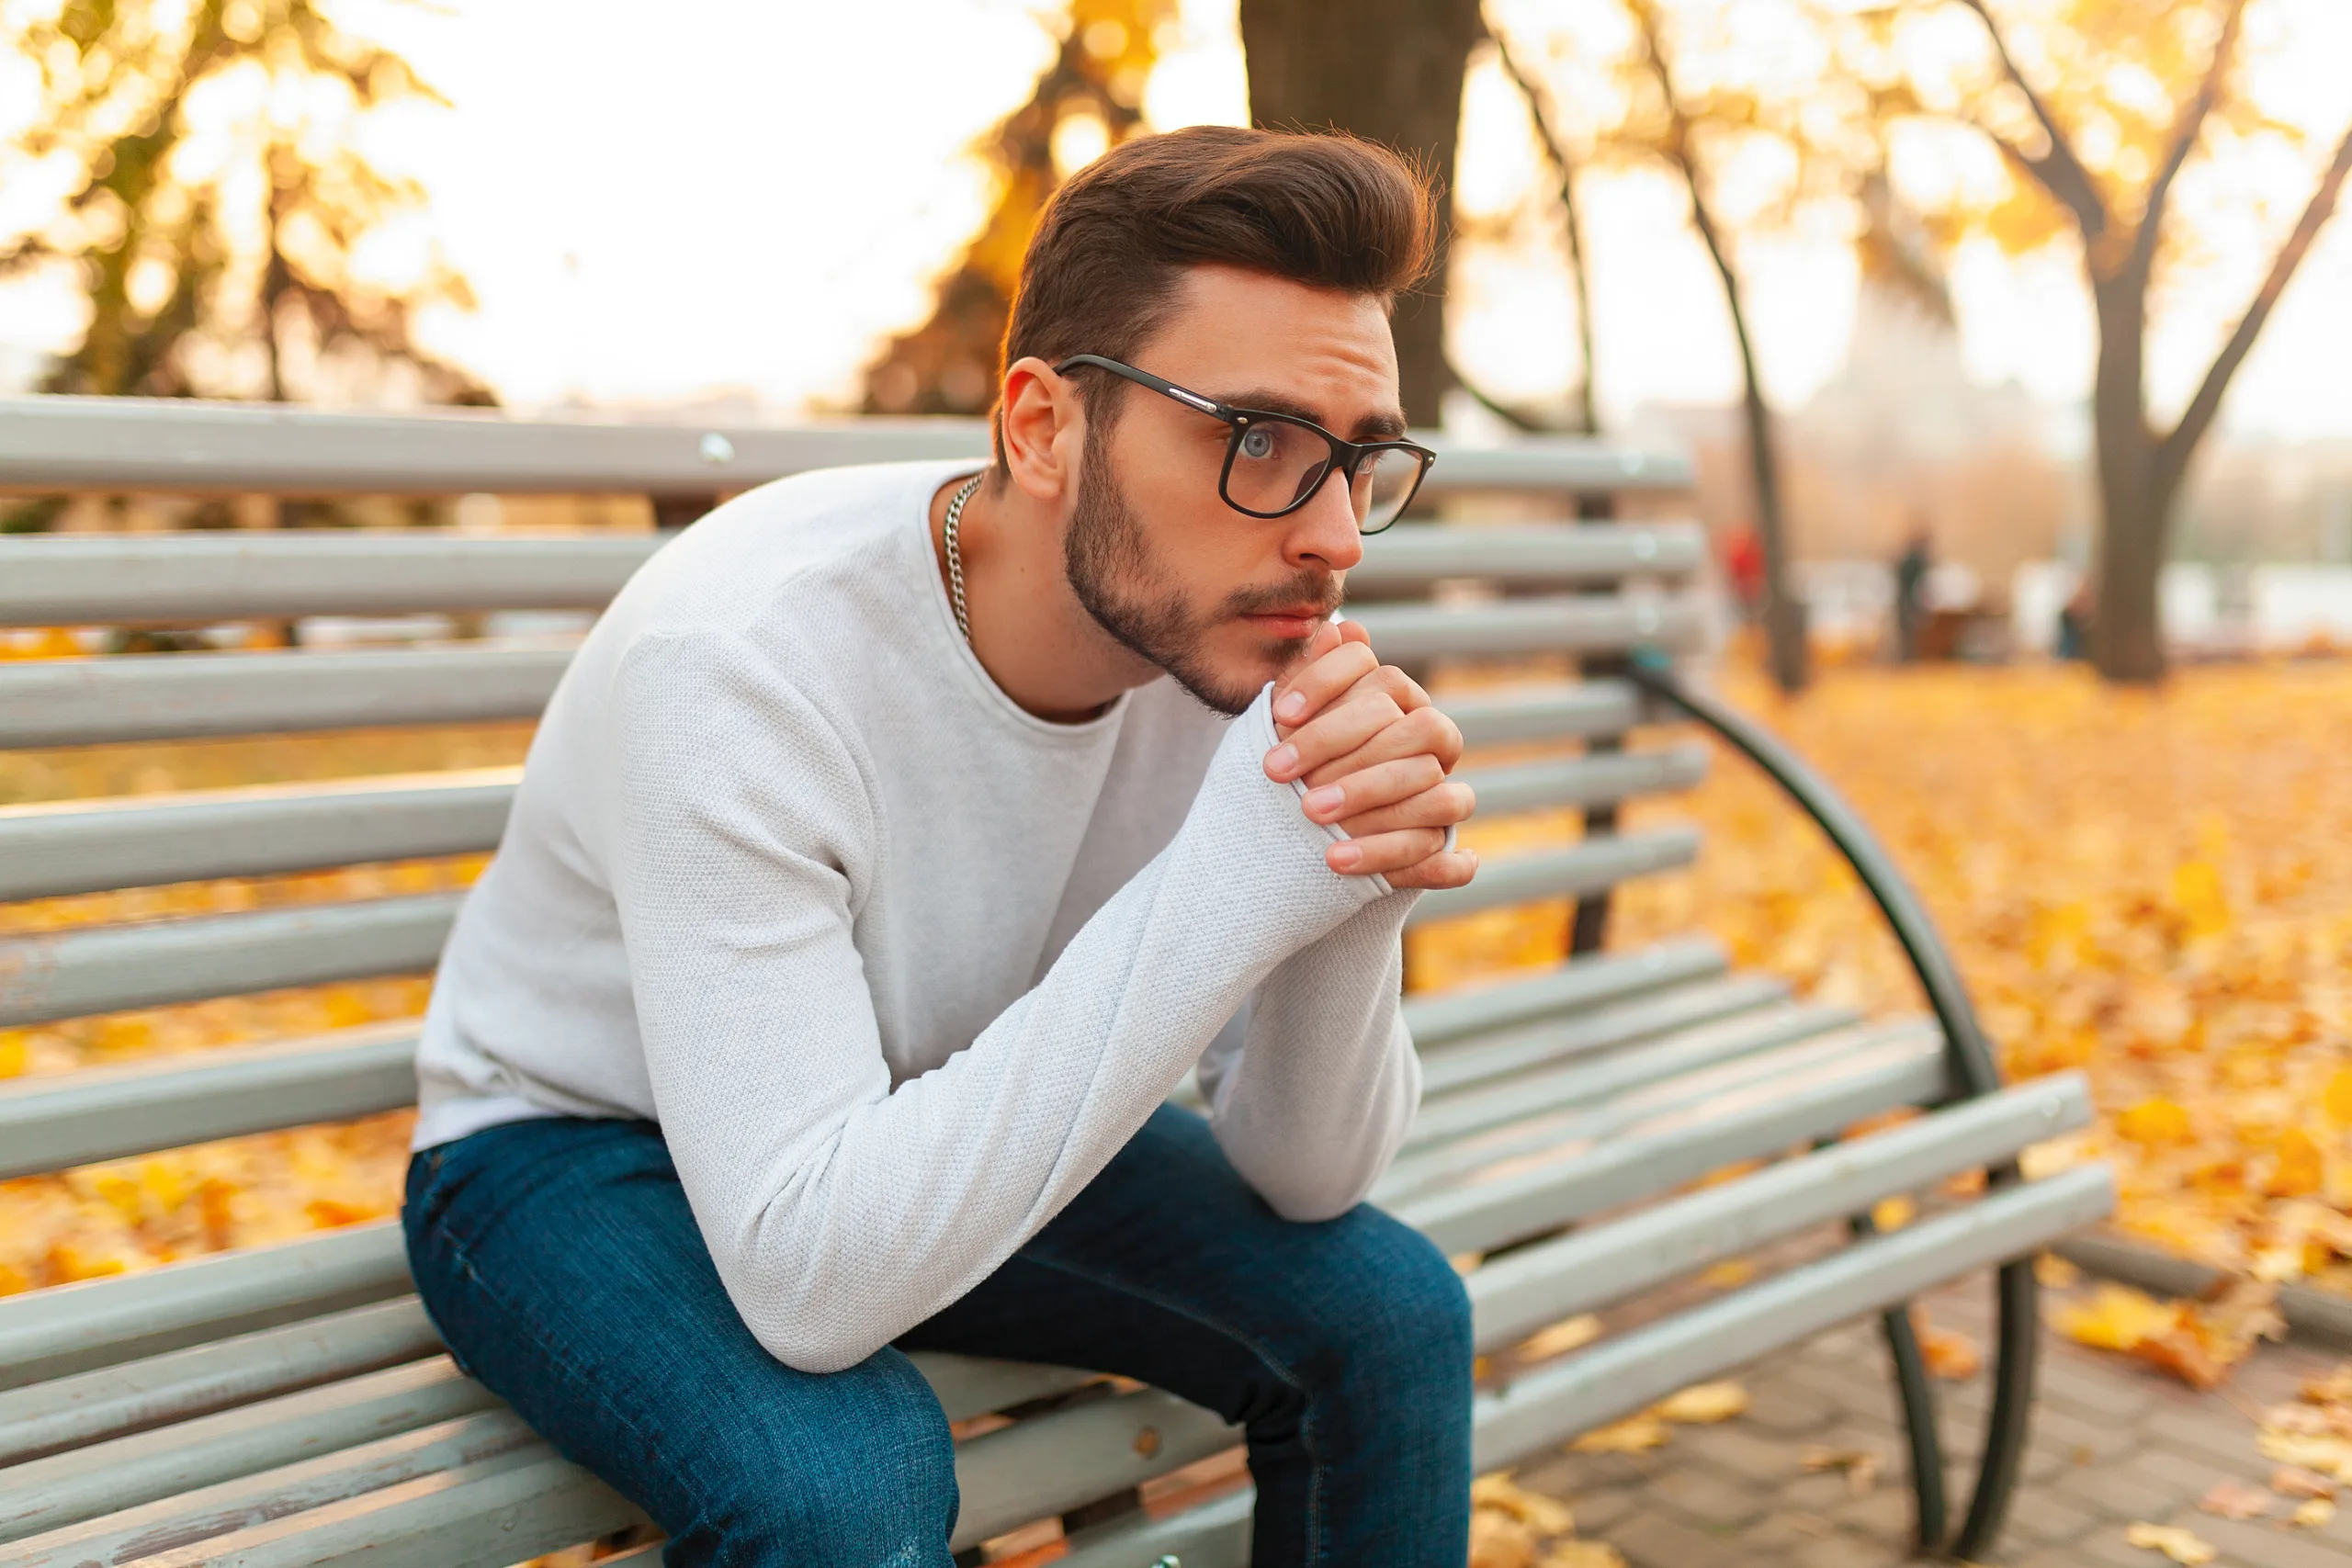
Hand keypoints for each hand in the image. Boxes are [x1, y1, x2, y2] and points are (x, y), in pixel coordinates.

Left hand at [1263, 621, 1476, 890]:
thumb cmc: (1297, 769)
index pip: (1379, 674)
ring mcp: (1445, 794)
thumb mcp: (1291, 728)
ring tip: (1309, 815)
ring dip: (1366, 796)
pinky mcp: (1443, 850)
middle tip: (1276, 772)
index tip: (1278, 716)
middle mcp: (1433, 740)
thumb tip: (1336, 628)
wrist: (1297, 844)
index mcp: (1400, 703)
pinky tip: (1337, 860)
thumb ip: (1308, 679)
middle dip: (1336, 745)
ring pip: (1431, 784)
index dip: (1327, 686)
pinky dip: (1388, 854)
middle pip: (1407, 726)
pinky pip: (1436, 853)